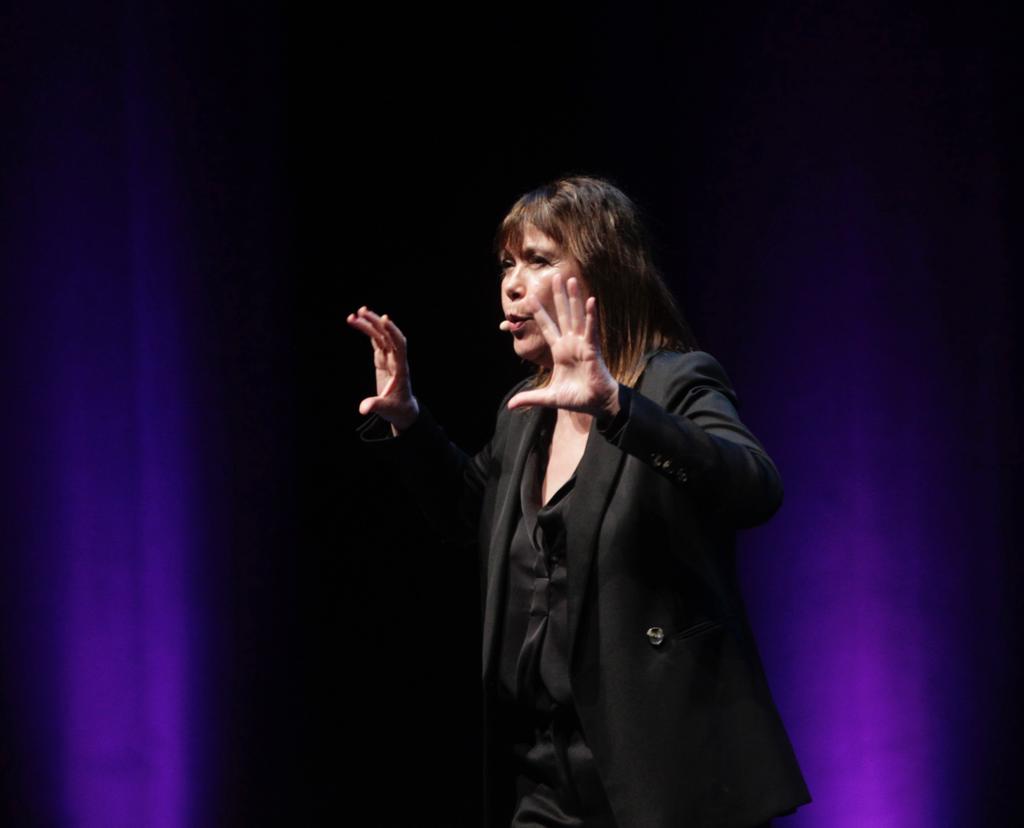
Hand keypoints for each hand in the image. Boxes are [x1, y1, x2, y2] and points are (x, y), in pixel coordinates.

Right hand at [346, 306, 419, 430]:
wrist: (403, 410)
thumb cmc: (398, 409)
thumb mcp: (387, 409)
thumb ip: (375, 406)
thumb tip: (363, 408)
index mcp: (401, 369)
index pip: (400, 345)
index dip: (393, 332)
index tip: (384, 319)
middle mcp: (396, 360)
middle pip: (388, 336)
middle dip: (376, 323)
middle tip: (361, 312)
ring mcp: (390, 359)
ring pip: (381, 337)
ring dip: (369, 325)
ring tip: (353, 315)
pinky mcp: (382, 361)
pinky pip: (376, 343)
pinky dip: (368, 333)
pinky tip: (358, 322)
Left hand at [506, 274, 619, 419]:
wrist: (596, 404)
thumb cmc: (577, 398)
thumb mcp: (549, 398)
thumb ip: (530, 398)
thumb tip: (511, 405)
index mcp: (560, 351)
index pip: (547, 327)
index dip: (539, 313)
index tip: (530, 298)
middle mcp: (571, 344)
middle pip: (562, 315)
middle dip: (558, 296)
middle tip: (555, 277)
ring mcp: (582, 344)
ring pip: (576, 317)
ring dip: (574, 299)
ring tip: (571, 280)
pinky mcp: (592, 350)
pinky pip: (591, 330)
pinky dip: (591, 316)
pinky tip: (591, 301)